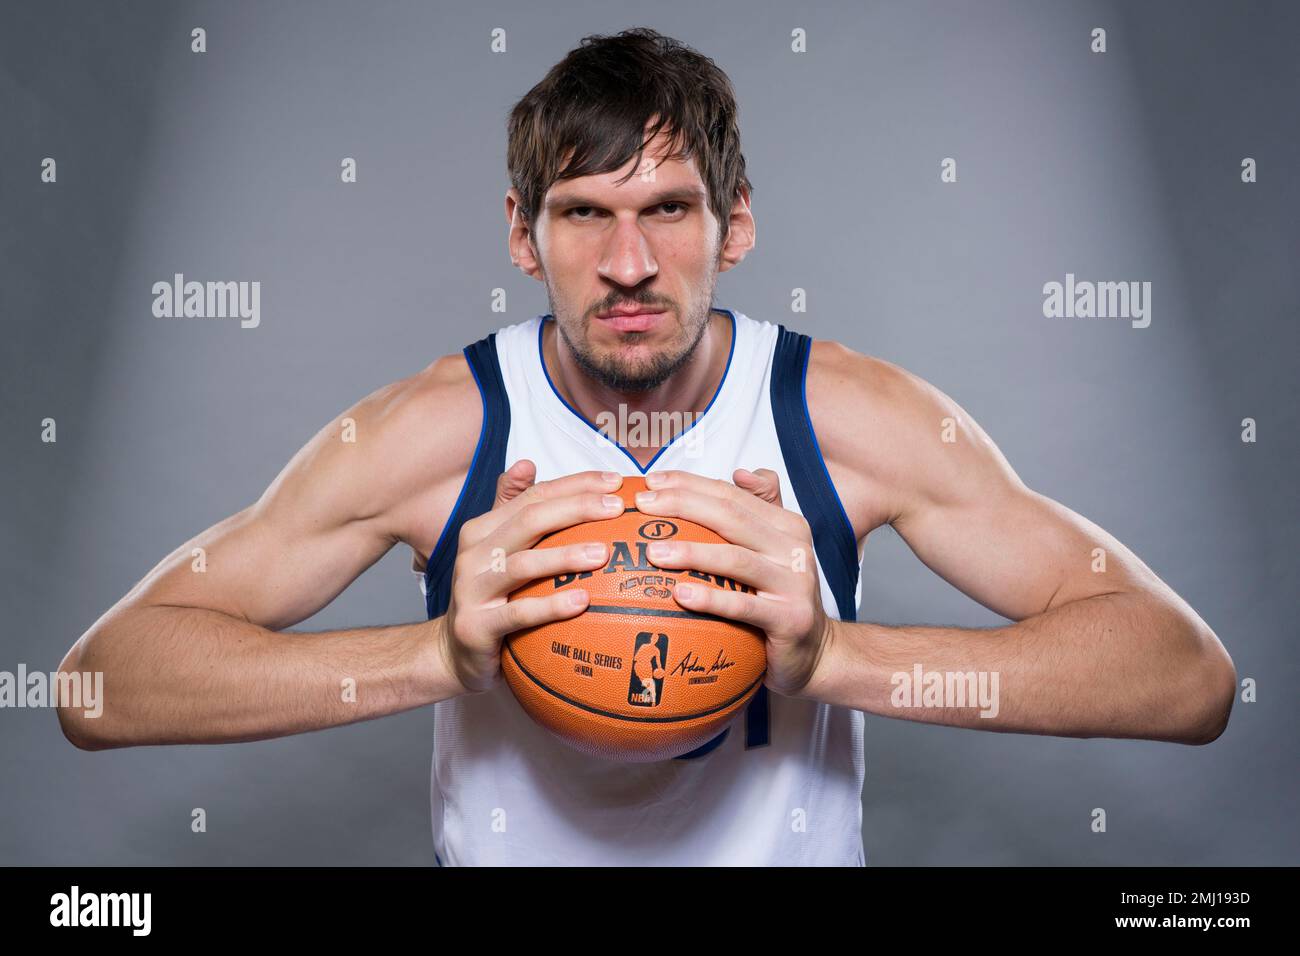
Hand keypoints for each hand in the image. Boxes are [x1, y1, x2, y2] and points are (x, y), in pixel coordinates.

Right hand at [438, 461, 623, 695]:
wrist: (452, 655)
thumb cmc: (489, 599)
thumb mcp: (496, 552)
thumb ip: (511, 509)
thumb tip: (527, 463)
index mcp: (483, 530)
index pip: (534, 497)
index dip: (575, 485)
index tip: (617, 483)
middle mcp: (473, 553)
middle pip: (529, 521)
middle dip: (576, 509)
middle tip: (617, 510)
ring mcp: (471, 589)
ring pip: (523, 564)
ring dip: (566, 556)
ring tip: (604, 554)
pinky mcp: (475, 627)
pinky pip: (518, 614)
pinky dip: (551, 606)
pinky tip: (583, 601)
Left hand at [633, 468, 837, 697]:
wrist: (817, 653)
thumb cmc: (782, 598)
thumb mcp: (776, 550)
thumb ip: (760, 508)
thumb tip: (738, 473)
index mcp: (787, 524)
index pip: (732, 495)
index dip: (690, 484)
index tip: (650, 483)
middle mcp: (793, 548)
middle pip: (732, 518)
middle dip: (683, 506)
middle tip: (642, 507)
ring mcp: (795, 583)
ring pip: (736, 559)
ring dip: (692, 552)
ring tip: (653, 551)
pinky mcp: (790, 619)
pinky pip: (743, 606)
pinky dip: (711, 598)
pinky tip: (679, 595)